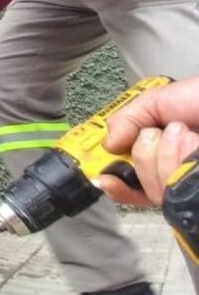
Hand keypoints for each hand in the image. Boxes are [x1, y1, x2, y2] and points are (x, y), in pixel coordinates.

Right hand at [97, 77, 198, 205]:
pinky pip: (174, 190)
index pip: (132, 179)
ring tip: (186, 134)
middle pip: (139, 185)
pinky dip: (177, 161)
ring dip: (166, 154)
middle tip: (161, 132)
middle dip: (145, 155)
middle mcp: (175, 172)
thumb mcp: (158, 100)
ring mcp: (190, 185)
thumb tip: (108, 145)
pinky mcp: (197, 193)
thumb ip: (127, 119)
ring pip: (157, 188)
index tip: (105, 178)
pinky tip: (192, 147)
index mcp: (161, 152)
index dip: (116, 183)